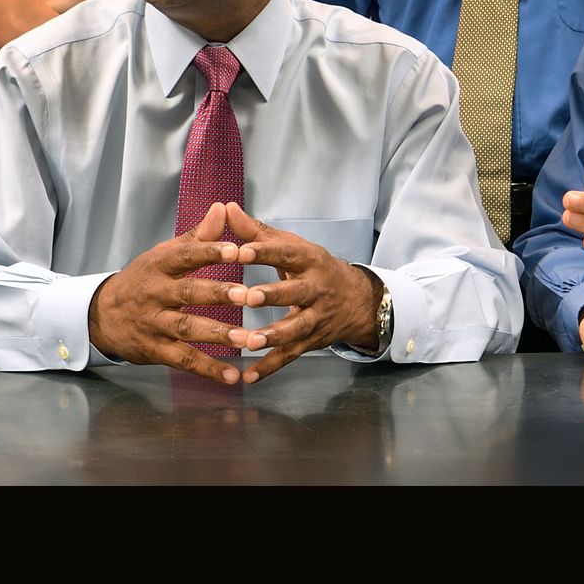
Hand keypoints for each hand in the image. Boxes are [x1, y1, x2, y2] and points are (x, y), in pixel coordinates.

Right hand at [88, 203, 251, 384]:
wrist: (100, 315)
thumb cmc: (141, 281)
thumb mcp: (162, 255)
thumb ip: (197, 238)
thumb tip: (223, 208)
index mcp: (158, 265)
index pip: (185, 255)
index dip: (211, 251)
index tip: (239, 250)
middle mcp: (155, 293)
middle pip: (187, 293)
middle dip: (219, 294)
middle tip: (249, 296)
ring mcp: (153, 323)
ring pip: (187, 328)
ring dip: (218, 335)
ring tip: (247, 339)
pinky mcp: (154, 350)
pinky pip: (183, 359)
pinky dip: (208, 369)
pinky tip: (233, 375)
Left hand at [220, 203, 380, 384]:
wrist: (356, 300)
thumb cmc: (313, 267)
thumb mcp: (292, 247)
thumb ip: (256, 232)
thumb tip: (226, 207)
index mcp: (309, 260)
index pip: (286, 254)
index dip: (264, 253)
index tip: (240, 251)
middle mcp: (316, 289)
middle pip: (295, 292)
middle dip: (273, 295)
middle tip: (248, 297)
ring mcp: (316, 318)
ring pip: (295, 329)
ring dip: (273, 336)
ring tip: (250, 342)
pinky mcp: (311, 342)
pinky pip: (290, 356)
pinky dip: (270, 368)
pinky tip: (248, 376)